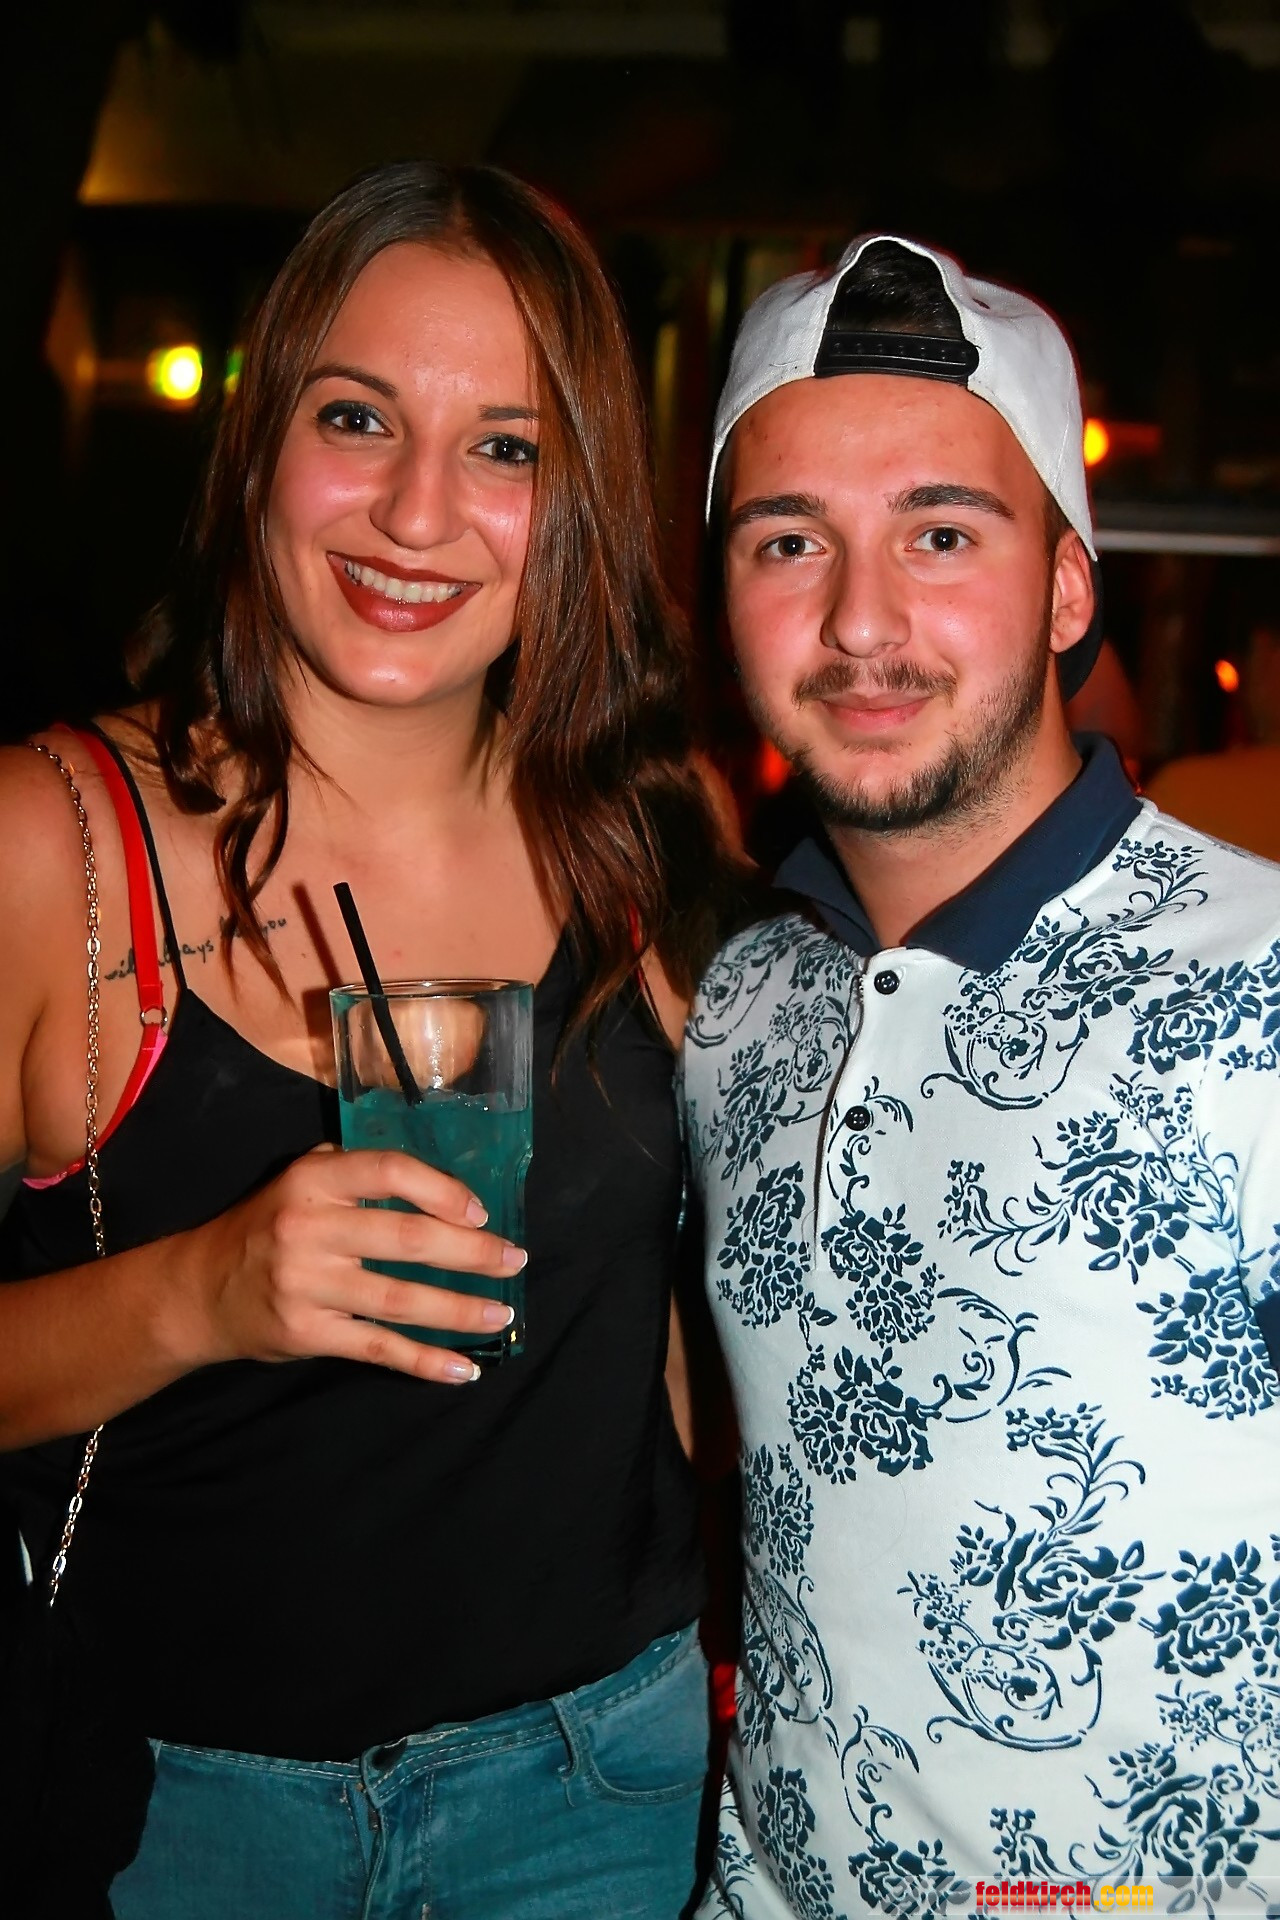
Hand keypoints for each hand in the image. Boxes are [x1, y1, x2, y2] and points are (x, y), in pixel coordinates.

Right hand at [193, 1146, 524, 1383]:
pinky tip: (462, 1368)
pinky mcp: (306, 1333)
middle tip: (513, 1260)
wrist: (199, 1291)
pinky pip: (378, 1348)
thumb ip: (354, 1172)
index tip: (480, 1212)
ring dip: (459, 1310)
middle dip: (471, 1253)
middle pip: (406, 1238)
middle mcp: (308, 1229)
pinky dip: (424, 1361)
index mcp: (313, 1181)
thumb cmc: (266, 1228)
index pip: (388, 1172)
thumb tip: (436, 1181)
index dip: (442, 1190)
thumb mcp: (299, 1180)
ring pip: (400, 1299)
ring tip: (500, 1314)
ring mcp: (306, 1285)